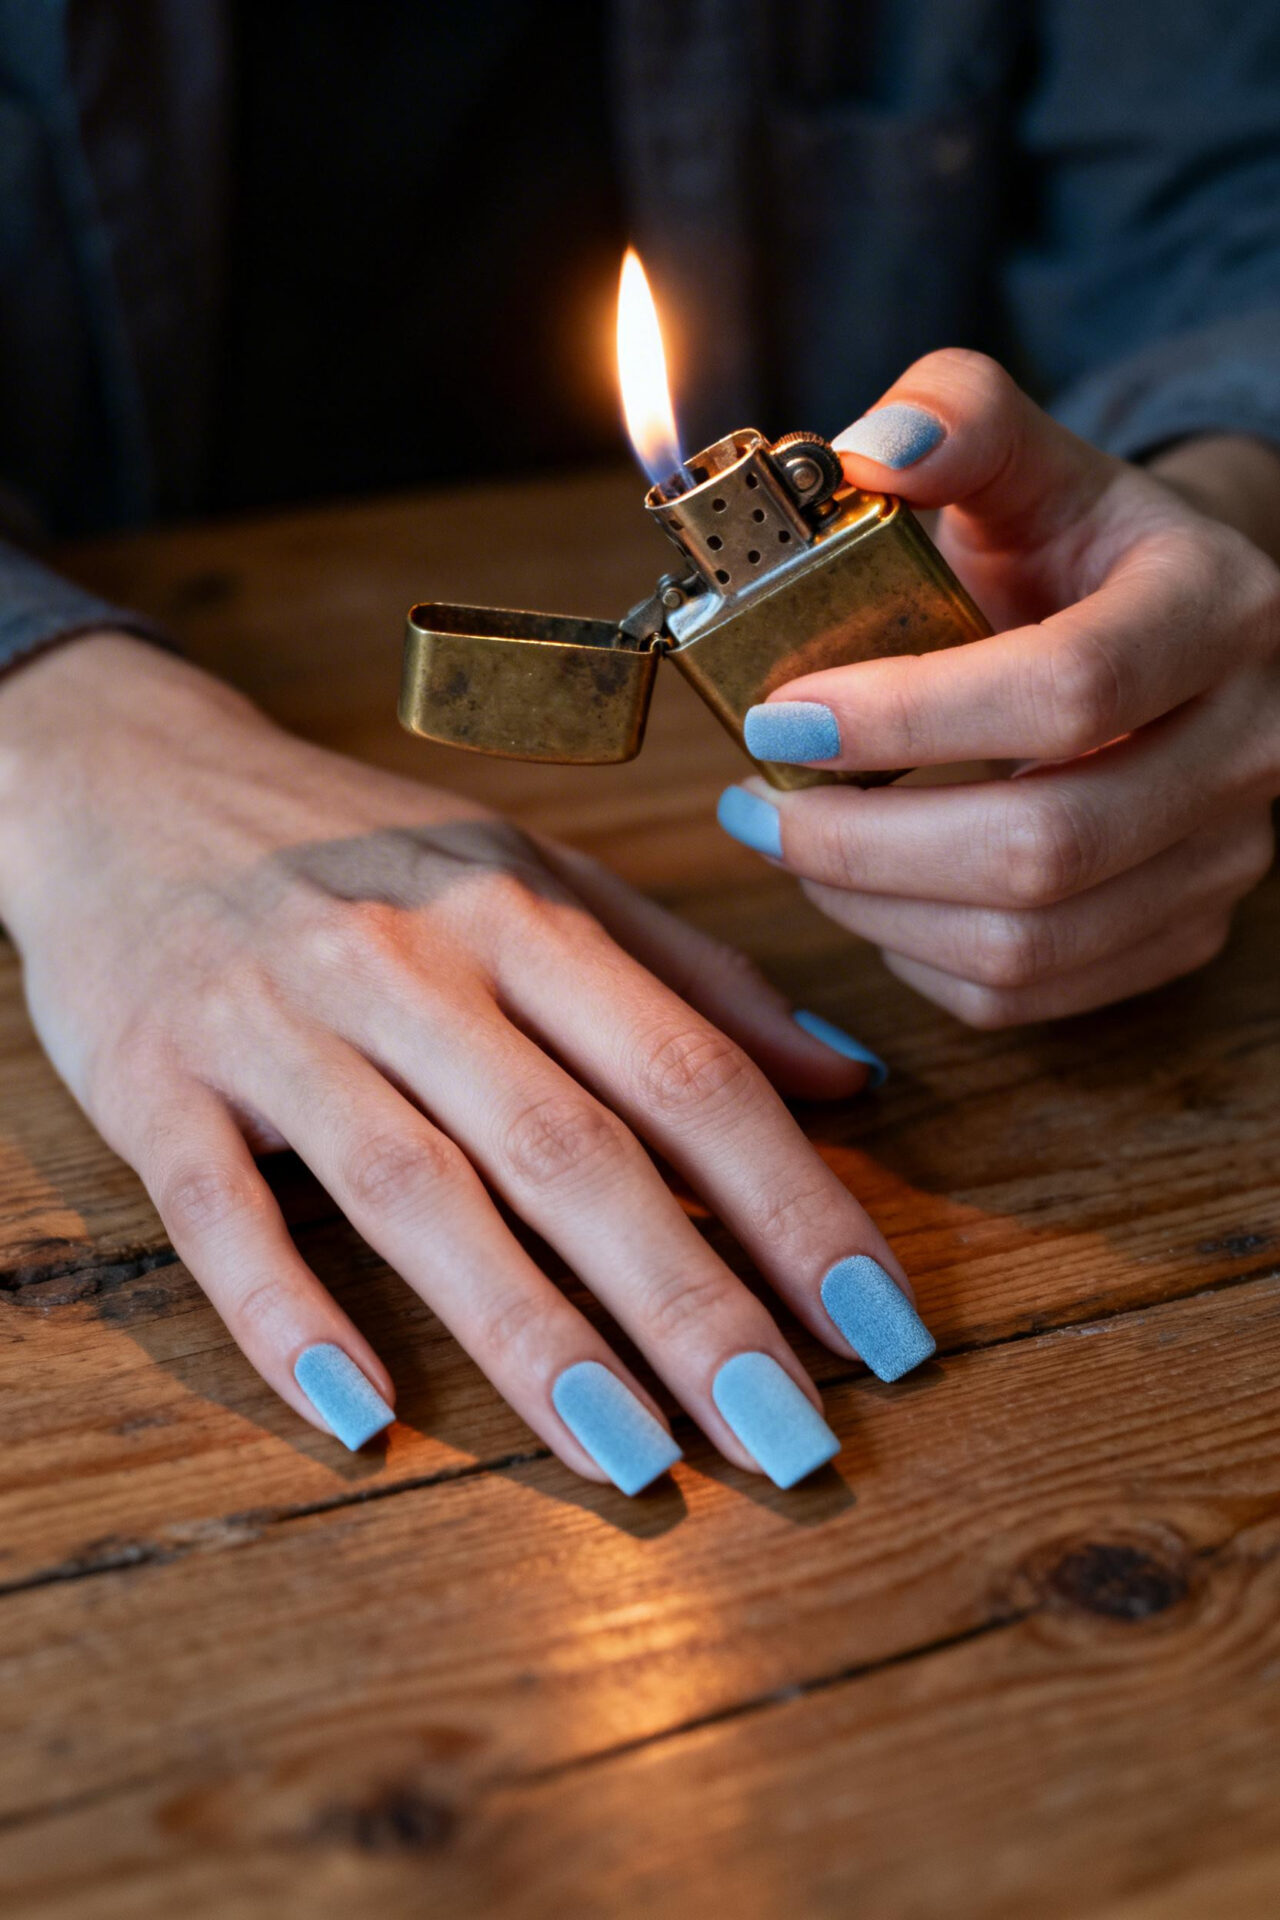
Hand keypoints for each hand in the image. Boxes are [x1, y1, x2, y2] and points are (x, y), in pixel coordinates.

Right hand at [0, 635, 933, 1489]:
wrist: (133, 780)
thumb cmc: (364, 849)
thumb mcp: (533, 868)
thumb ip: (689, 976)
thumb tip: (848, 1081)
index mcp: (521, 911)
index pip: (687, 1072)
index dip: (795, 1206)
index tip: (880, 1329)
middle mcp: (409, 964)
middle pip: (569, 1149)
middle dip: (692, 1305)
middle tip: (793, 1441)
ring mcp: (276, 1027)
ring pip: (416, 1191)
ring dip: (529, 1335)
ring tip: (636, 1461)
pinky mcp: (156, 1087)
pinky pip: (222, 1216)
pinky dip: (288, 1316)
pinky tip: (364, 1418)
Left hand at [727, 351, 1279, 1026]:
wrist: (1168, 629)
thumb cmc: (1075, 549)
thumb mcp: (1026, 462)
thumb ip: (955, 420)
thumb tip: (869, 449)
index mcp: (1217, 611)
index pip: (1065, 691)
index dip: (904, 719)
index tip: (775, 717)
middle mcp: (1249, 746)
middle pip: (1043, 847)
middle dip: (861, 843)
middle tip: (753, 808)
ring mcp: (1223, 859)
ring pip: (1026, 943)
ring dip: (872, 909)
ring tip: (792, 846)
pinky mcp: (1178, 934)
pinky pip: (1023, 995)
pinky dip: (913, 958)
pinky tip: (864, 893)